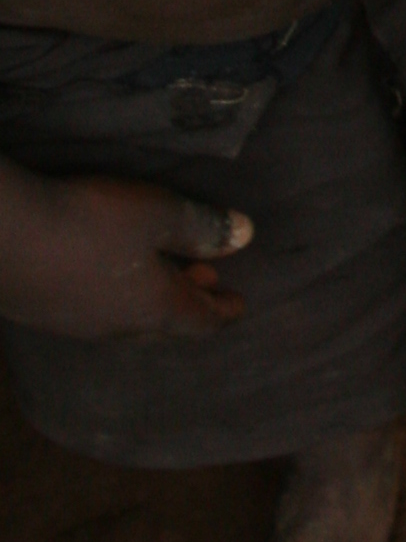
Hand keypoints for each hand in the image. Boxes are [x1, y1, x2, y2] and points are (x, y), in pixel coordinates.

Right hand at [0, 167, 249, 337]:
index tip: (239, 303)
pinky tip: (105, 275)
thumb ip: (202, 226)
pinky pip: (95, 311)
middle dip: (190, 300)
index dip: (224, 310)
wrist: (2, 237)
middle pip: (166, 324)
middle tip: (205, 279)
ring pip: (127, 320)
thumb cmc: (91, 222)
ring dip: (151, 298)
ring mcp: (76, 324)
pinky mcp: (42, 312)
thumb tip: (245, 235)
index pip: (202, 320)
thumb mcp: (159, 213)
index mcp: (155, 310)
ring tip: (160, 273)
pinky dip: (116, 295)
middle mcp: (117, 328)